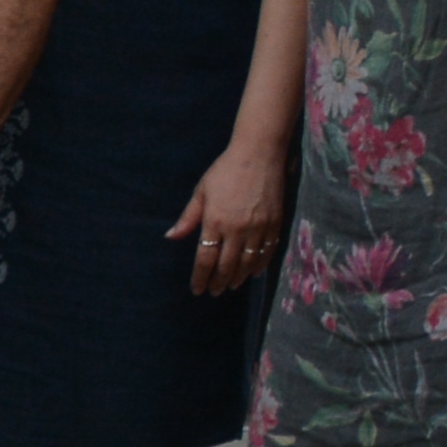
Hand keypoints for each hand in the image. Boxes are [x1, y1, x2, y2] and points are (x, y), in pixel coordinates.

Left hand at [168, 142, 285, 297]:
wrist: (259, 155)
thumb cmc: (225, 170)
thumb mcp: (201, 191)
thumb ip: (188, 218)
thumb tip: (171, 237)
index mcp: (215, 221)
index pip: (206, 258)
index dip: (200, 277)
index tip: (197, 289)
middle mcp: (237, 230)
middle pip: (227, 266)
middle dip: (218, 282)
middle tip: (213, 292)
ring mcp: (258, 229)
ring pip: (248, 264)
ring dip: (238, 278)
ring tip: (231, 286)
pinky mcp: (275, 225)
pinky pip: (267, 253)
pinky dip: (259, 267)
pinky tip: (253, 274)